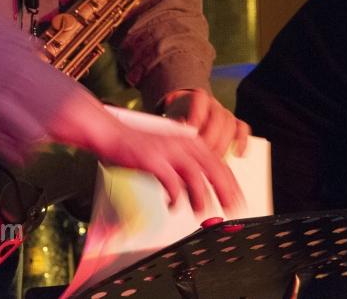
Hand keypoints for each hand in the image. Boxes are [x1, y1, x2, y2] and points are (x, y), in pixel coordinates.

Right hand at [46, 89, 244, 212]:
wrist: (110, 133)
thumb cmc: (136, 147)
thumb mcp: (166, 152)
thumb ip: (183, 167)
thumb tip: (196, 189)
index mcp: (188, 140)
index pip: (218, 162)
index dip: (230, 182)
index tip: (237, 199)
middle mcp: (181, 143)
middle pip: (213, 168)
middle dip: (225, 191)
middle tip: (232, 209)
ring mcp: (167, 150)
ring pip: (195, 176)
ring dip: (201, 197)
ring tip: (201, 212)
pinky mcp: (152, 160)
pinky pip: (171, 183)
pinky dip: (175, 197)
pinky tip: (173, 206)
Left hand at [162, 88, 250, 157]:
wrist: (187, 114)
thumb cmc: (179, 118)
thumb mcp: (172, 119)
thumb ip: (175, 125)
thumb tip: (177, 132)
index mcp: (197, 98)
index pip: (200, 99)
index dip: (197, 114)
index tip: (191, 130)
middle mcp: (214, 104)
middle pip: (218, 116)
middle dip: (211, 137)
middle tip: (203, 153)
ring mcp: (226, 113)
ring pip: (231, 124)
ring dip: (224, 143)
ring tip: (214, 159)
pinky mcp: (235, 123)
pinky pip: (243, 129)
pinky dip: (242, 141)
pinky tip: (238, 154)